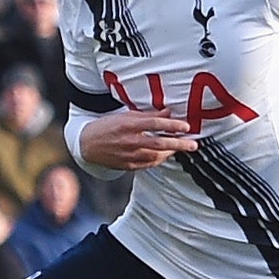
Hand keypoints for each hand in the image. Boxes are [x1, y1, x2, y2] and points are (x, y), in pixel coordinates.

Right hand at [77, 110, 197, 170]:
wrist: (86, 144)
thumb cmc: (106, 127)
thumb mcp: (125, 116)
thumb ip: (147, 115)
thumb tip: (168, 112)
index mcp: (127, 125)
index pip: (155, 124)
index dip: (172, 125)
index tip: (186, 126)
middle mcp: (128, 141)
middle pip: (159, 142)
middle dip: (179, 143)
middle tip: (193, 144)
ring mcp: (128, 155)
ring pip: (155, 155)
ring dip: (170, 152)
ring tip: (180, 148)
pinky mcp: (127, 165)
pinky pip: (148, 164)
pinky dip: (159, 159)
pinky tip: (165, 155)